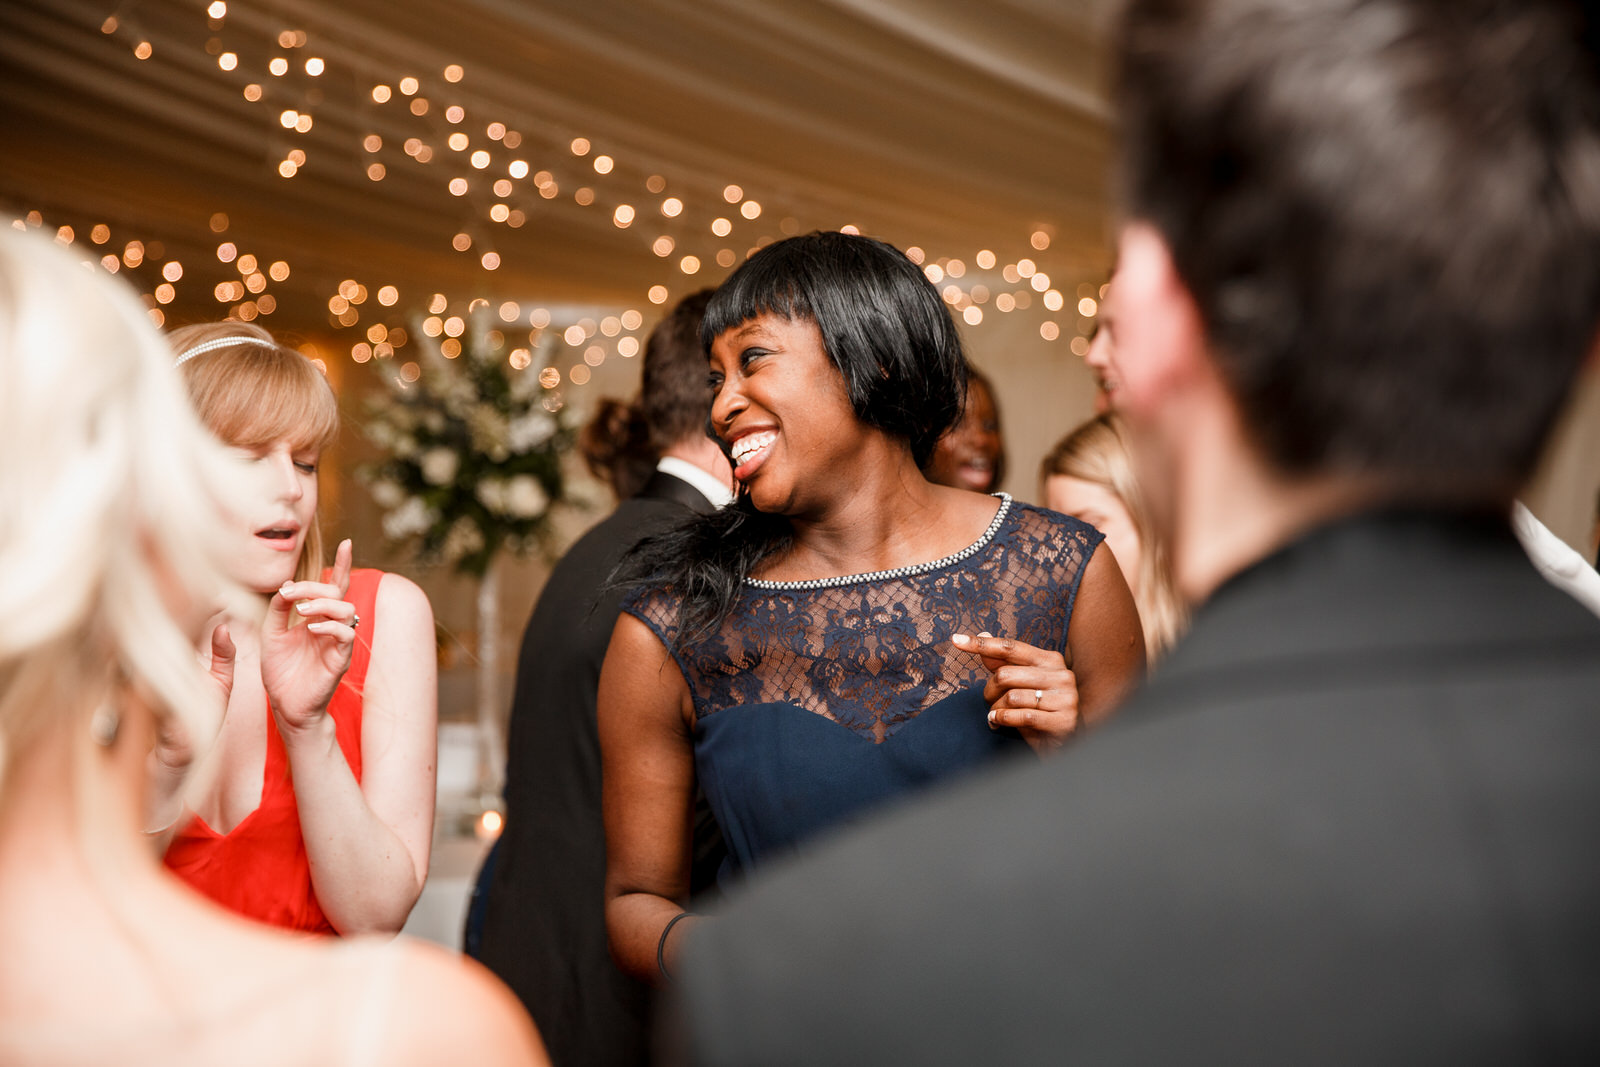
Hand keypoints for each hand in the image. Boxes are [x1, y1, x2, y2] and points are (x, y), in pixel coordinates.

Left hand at [260, 538, 357, 734]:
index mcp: (318, 618)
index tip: (347, 542)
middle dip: (314, 587)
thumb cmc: (280, 672)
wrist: (285, 706)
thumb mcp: (271, 634)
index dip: (343, 565)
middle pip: (337, 593)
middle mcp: (332, 627)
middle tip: (291, 593)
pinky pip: (345, 634)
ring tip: (301, 611)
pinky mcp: (341, 659)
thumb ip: (277, 611)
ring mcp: (339, 642)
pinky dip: (329, 627)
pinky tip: (310, 629)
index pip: (335, 587)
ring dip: (323, 604)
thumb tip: (285, 588)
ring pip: (346, 610)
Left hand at [952, 631, 1079, 753]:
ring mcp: (1065, 697)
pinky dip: (1003, 719)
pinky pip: (1022, 716)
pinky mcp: (1063, 720)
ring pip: (1011, 697)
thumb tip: (983, 633)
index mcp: (1050, 659)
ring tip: (996, 715)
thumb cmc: (1038, 709)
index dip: (982, 644)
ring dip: (995, 709)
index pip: (1010, 647)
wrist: (1064, 742)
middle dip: (989, 691)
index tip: (956, 640)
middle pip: (1005, 674)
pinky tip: (998, 722)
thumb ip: (1002, 661)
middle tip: (990, 701)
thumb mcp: (1020, 683)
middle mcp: (1061, 675)